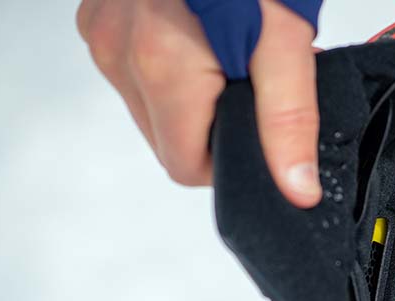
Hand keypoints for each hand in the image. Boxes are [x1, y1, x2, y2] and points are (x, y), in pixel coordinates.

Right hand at [77, 0, 321, 206]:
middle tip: (250, 75)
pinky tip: (201, 30)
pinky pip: (135, 66)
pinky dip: (171, 62)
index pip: (185, 165)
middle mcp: (118, 50)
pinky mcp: (98, 10)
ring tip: (226, 46)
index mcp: (161, 66)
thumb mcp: (286, 40)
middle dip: (213, 121)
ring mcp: (102, 28)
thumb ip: (289, 121)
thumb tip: (296, 189)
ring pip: (150, 105)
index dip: (229, 158)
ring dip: (192, 93)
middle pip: (167, 136)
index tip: (259, 126)